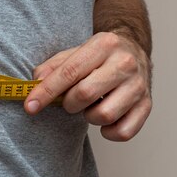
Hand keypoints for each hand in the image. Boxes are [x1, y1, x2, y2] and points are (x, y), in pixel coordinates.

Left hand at [24, 32, 151, 141]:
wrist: (134, 51)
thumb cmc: (97, 57)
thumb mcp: (73, 53)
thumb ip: (51, 68)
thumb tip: (36, 82)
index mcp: (103, 45)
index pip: (69, 72)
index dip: (46, 92)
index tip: (30, 106)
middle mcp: (125, 63)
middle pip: (85, 94)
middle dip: (69, 103)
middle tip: (71, 101)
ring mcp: (139, 85)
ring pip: (104, 115)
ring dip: (88, 117)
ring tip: (91, 106)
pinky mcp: (147, 105)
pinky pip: (123, 132)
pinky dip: (108, 132)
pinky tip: (105, 120)